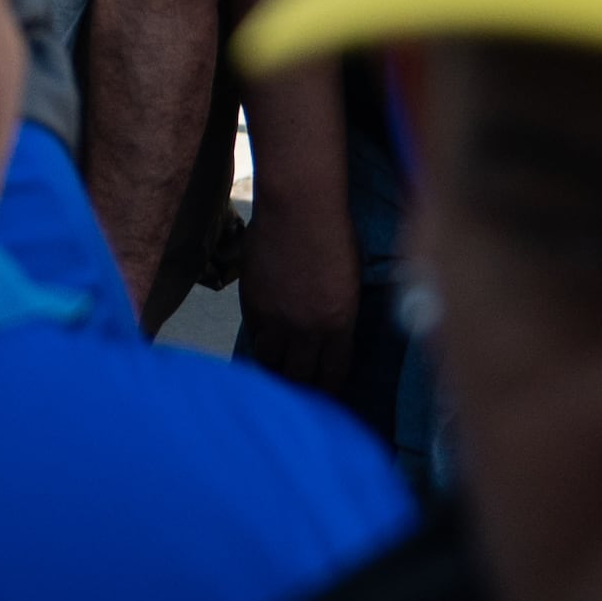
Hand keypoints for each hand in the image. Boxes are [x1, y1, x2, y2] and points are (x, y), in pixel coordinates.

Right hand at [235, 188, 361, 390]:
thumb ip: (339, 315)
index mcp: (339, 325)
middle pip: (300, 377)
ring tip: (279, 371)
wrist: (299, 207)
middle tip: (300, 387)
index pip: (332, 375)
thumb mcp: (350, 283)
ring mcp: (275, 318)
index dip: (328, 389)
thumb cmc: (336, 235)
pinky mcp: (251, 304)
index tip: (326, 393)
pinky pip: (254, 337)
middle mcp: (307, 330)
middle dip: (302, 387)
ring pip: (272, 363)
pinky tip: (264, 344)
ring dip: (277, 369)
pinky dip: (260, 343)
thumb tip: (329, 334)